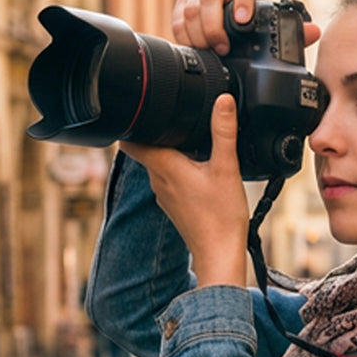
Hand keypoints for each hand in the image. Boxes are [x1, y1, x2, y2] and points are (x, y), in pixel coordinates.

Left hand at [121, 95, 249, 287]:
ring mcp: (164, 196)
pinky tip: (198, 172)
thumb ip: (223, 132)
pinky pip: (170, 181)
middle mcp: (158, 181)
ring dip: (170, 153)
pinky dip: (179, 172)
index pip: (130, 139)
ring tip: (191, 145)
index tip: (143, 110)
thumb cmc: (221, 218)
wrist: (220, 256)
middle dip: (157, 134)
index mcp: (164, 166)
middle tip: (174, 120)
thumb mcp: (227, 168)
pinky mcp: (174, 207)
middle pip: (146, 148)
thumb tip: (223, 100)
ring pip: (159, 165)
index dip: (133, 121)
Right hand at [172, 0, 321, 54]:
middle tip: (222, 49)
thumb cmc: (250, 35)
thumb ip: (292, 34)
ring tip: (209, 52)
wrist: (225, 37)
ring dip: (199, 33)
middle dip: (214, 25)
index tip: (243, 21)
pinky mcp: (182, 6)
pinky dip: (184, 35)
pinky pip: (178, 17)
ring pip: (191, 6)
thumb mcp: (270, 34)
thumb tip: (314, 32)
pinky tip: (194, 48)